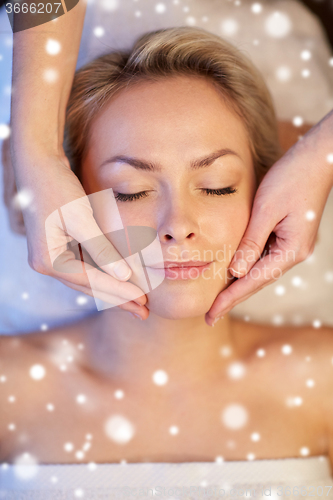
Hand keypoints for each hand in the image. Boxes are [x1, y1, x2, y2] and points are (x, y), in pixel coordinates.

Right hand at [3, 138, 148, 318]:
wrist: (37, 165)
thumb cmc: (57, 187)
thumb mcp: (81, 218)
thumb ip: (101, 249)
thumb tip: (123, 276)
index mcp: (48, 260)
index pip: (91, 282)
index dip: (118, 291)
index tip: (142, 301)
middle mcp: (47, 263)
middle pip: (89, 286)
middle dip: (118, 298)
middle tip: (144, 312)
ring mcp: (52, 256)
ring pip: (88, 279)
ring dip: (113, 290)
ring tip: (137, 303)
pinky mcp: (60, 248)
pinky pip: (85, 267)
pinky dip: (104, 274)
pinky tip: (120, 281)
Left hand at [205, 126, 332, 325]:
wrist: (316, 160)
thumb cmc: (291, 179)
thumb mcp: (265, 210)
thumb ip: (250, 242)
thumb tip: (236, 272)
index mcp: (290, 251)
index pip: (252, 281)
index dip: (229, 298)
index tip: (211, 314)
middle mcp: (293, 253)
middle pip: (257, 281)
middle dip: (232, 298)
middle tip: (209, 317)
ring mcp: (292, 246)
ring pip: (260, 271)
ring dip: (238, 285)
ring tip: (217, 301)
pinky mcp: (287, 237)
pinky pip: (263, 257)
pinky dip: (246, 267)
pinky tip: (232, 274)